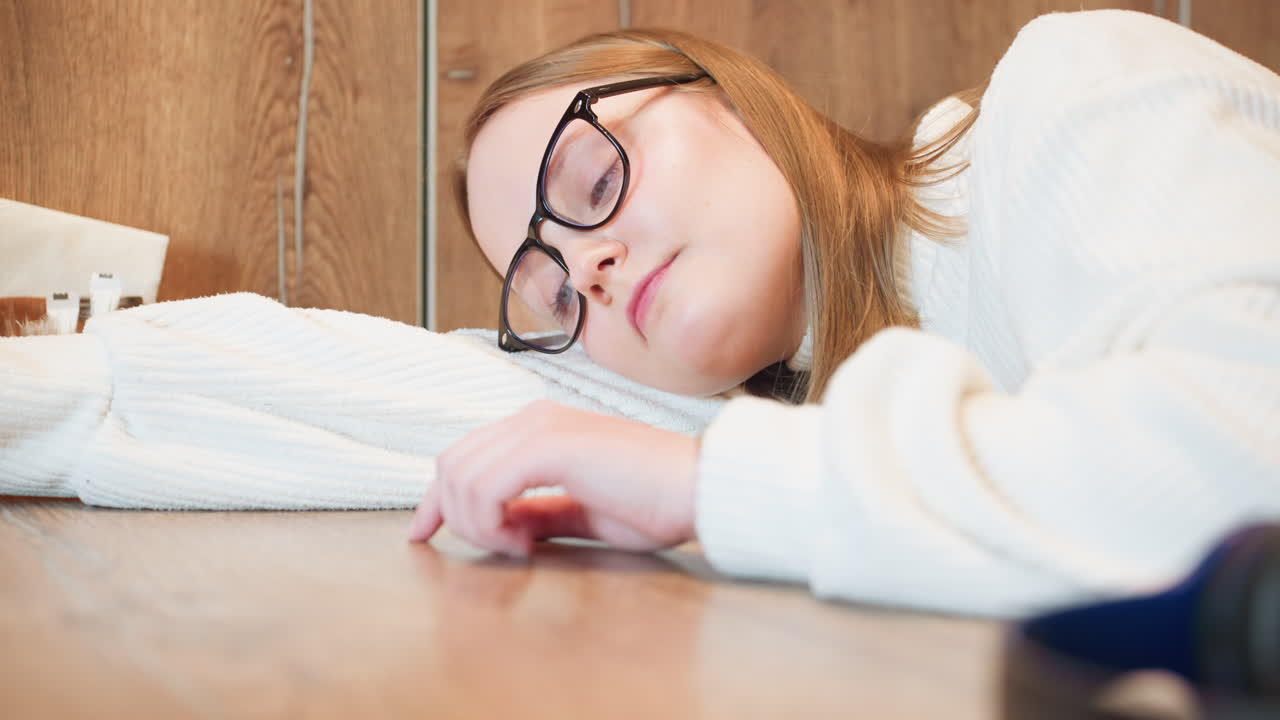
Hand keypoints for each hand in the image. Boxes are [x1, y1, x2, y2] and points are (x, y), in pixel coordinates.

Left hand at [407, 400, 700, 555]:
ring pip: (461, 475)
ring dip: (477, 524)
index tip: (422, 536)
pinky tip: (524, 542)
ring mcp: (540, 428)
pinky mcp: (549, 447)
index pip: (464, 455)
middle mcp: (533, 419)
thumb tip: (504, 527)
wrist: (699, 487)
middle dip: (450, 514)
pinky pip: (485, 486)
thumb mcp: (583, 514)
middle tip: (492, 550)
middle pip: (451, 463)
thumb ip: (539, 514)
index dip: (435, 499)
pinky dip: (490, 522)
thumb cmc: (656, 501)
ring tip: (519, 547)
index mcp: (541, 427)